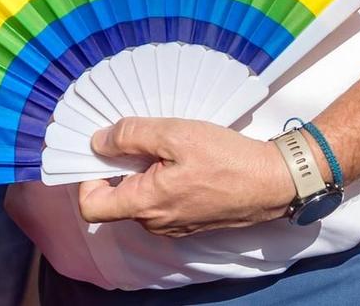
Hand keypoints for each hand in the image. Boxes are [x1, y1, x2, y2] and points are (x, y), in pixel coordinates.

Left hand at [75, 119, 296, 237]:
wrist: (272, 182)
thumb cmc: (226, 158)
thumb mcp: (176, 134)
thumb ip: (131, 136)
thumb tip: (98, 142)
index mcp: (146, 204)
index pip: (91, 206)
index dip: (87, 176)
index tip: (103, 152)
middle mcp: (154, 223)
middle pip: (115, 199)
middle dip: (120, 168)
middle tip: (143, 139)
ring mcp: (172, 225)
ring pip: (139, 198)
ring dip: (144, 172)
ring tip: (170, 147)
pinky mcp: (188, 221)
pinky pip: (160, 201)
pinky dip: (162, 179)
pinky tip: (184, 160)